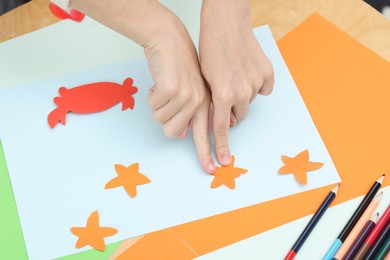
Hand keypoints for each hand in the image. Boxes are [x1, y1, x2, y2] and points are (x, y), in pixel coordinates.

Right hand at [72, 0, 215, 172]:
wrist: (169, 39)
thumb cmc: (177, 65)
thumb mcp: (189, 91)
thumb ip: (188, 115)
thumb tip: (180, 136)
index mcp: (205, 104)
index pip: (207, 134)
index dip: (207, 154)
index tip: (212, 169)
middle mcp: (199, 102)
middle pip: (171, 131)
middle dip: (162, 119)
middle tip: (166, 101)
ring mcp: (186, 95)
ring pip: (160, 119)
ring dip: (156, 105)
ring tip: (164, 87)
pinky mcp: (172, 89)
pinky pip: (152, 104)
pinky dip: (151, 94)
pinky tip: (159, 81)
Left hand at [199, 0, 273, 165]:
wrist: (226, 25)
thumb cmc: (210, 50)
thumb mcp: (205, 80)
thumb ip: (214, 103)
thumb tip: (228, 121)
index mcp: (222, 95)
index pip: (221, 127)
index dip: (222, 146)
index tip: (224, 161)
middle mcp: (241, 93)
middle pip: (239, 114)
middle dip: (232, 107)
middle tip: (226, 89)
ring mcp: (256, 83)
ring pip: (250, 101)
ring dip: (244, 94)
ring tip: (235, 74)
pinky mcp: (268, 74)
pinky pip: (264, 88)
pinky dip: (257, 83)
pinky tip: (248, 69)